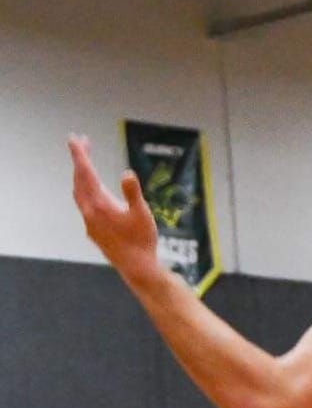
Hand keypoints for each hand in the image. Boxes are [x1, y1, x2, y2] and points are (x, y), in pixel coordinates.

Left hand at [68, 136, 161, 284]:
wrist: (137, 268)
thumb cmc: (142, 241)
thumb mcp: (142, 213)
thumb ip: (132, 192)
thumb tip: (127, 173)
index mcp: (99, 203)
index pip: (85, 172)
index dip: (79, 153)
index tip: (74, 138)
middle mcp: (90, 212)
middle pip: (79, 180)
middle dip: (80, 160)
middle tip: (83, 143)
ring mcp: (89, 223)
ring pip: (78, 193)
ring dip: (80, 176)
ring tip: (85, 165)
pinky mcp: (93, 232)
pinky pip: (83, 206)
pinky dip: (84, 192)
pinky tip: (92, 194)